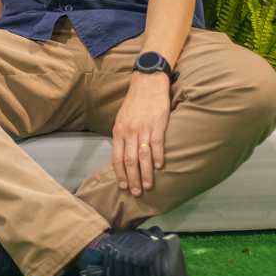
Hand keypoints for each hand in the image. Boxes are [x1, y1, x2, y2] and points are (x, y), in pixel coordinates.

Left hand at [111, 72, 171, 195]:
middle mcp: (129, 132)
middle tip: (136, 192)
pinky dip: (157, 157)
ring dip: (145, 174)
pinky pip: (157, 145)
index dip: (119, 173)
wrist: (148, 83)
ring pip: (143, 156)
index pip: (116, 157)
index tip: (122, 186)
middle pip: (129, 161)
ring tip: (148, 186)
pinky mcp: (158, 125)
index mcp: (118, 131)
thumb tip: (122, 155)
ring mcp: (143, 129)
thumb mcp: (122, 118)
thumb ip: (122, 136)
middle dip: (132, 179)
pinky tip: (158, 168)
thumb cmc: (135, 103)